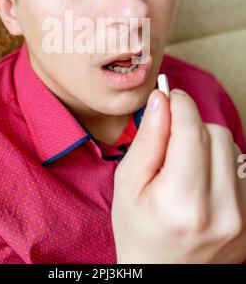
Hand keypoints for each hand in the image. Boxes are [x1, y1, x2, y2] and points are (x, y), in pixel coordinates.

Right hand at [111, 88, 245, 262]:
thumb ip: (147, 139)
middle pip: (216, 134)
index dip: (181, 104)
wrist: (163, 276)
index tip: (169, 96)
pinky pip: (239, 168)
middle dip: (192, 125)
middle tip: (170, 139)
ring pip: (232, 147)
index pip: (192, 131)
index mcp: (182, 202)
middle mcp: (222, 210)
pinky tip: (200, 181)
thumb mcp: (127, 184)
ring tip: (184, 166)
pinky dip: (219, 163)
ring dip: (207, 144)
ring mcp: (242, 217)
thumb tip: (161, 100)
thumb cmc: (138, 231)